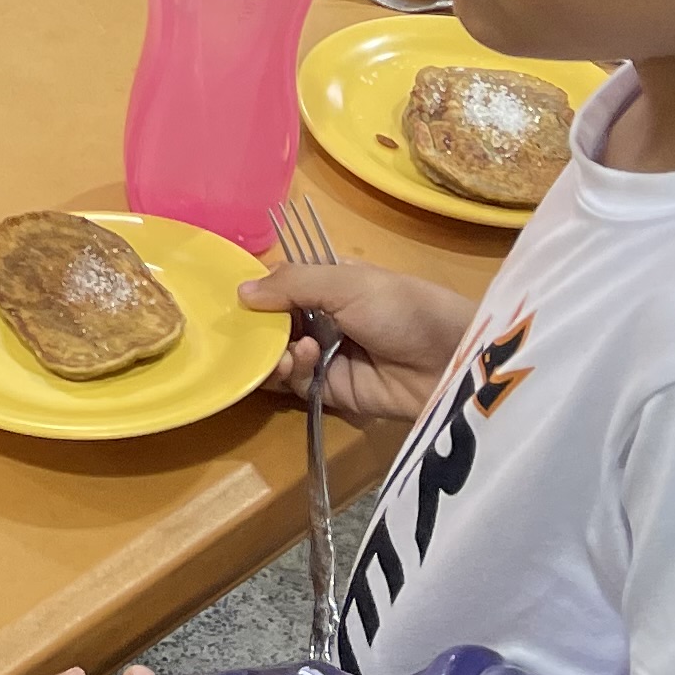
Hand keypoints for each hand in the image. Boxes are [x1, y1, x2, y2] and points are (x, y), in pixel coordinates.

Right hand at [238, 259, 474, 423]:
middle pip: (273, 324)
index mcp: (327, 283)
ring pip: (278, 356)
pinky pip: (297, 384)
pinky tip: (300, 360)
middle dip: (256, 328)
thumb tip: (240, 291)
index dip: (254, 291)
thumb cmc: (400, 307)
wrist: (449, 360)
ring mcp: (327, 356)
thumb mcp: (346, 283)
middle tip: (244, 333)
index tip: (225, 296)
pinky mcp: (334, 391)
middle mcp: (322, 318)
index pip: (279, 284)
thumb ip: (292, 284)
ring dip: (272, 352)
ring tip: (282, 350)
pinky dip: (291, 372)